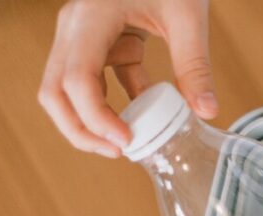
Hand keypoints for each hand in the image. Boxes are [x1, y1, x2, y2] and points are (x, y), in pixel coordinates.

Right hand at [39, 0, 215, 157]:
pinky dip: (115, 105)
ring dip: (91, 122)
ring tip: (127, 146)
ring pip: (66, 90)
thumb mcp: (188, 15)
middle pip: (54, 92)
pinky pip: (97, 83)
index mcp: (91, 18)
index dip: (96, 118)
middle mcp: (76, 28)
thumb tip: (207, 111)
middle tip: (119, 153)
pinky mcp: (100, 42)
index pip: (77, 79)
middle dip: (81, 130)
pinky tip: (145, 121)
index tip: (127, 142)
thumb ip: (196, 64)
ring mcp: (83, 36)